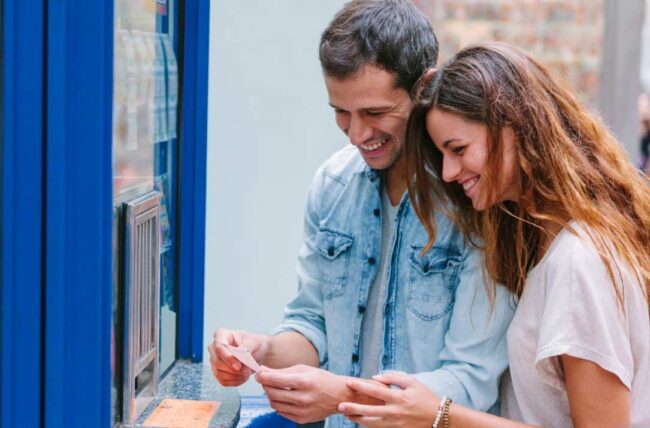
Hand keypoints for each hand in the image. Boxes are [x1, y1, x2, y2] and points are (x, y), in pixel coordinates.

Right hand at [208, 329, 270, 386]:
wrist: (258, 352)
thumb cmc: (254, 343)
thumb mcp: (252, 342)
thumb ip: (245, 349)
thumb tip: (238, 359)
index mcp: (221, 335)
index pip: (219, 346)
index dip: (227, 357)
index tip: (238, 366)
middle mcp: (214, 348)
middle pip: (217, 362)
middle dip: (232, 369)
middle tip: (246, 371)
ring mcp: (215, 361)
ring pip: (219, 373)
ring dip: (235, 376)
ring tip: (247, 373)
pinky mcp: (219, 372)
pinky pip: (223, 381)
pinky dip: (235, 381)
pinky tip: (243, 377)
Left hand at [255, 365, 386, 423]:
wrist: (339, 396)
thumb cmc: (321, 379)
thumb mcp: (303, 369)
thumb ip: (282, 371)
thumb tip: (263, 370)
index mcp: (304, 382)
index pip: (275, 380)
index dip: (263, 377)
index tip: (258, 374)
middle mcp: (303, 398)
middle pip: (272, 393)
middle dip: (265, 385)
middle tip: (266, 380)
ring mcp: (302, 411)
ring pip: (274, 404)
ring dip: (271, 395)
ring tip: (275, 388)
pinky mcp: (302, 419)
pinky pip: (281, 412)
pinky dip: (279, 404)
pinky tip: (284, 398)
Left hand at [338, 371, 438, 427]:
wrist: (439, 418)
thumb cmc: (424, 397)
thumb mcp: (412, 382)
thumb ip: (393, 377)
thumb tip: (375, 378)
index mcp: (399, 397)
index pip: (375, 391)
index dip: (361, 386)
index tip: (348, 382)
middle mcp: (395, 411)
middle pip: (370, 411)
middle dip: (354, 408)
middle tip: (340, 406)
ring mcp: (395, 423)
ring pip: (372, 423)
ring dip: (358, 419)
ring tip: (346, 415)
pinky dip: (368, 425)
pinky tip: (359, 421)